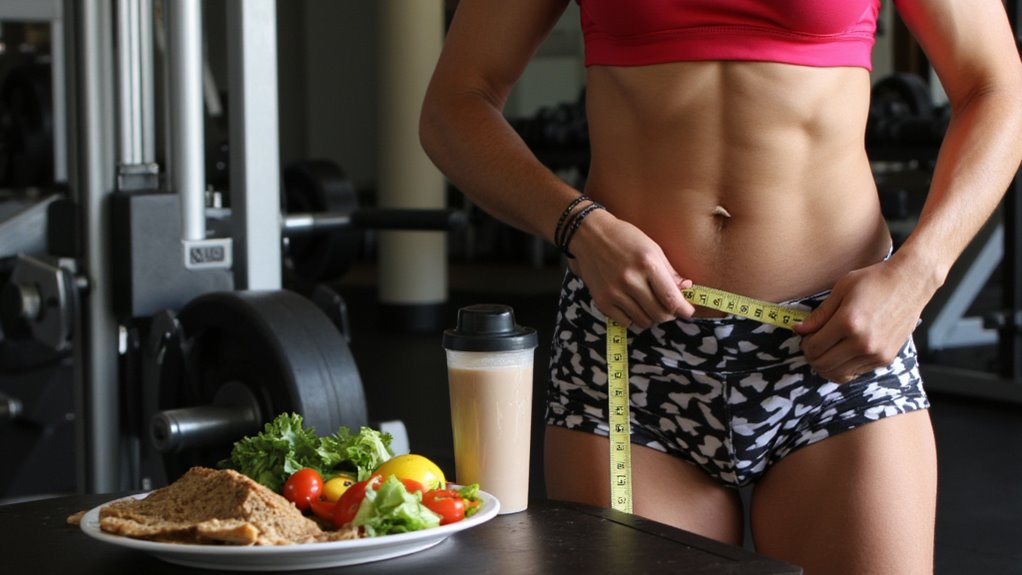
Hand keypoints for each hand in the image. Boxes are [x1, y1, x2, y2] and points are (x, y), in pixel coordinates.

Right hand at [567, 209, 694, 328]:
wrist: (589, 235)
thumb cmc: (624, 238)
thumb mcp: (652, 248)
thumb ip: (669, 271)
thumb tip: (687, 288)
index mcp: (647, 264)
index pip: (671, 298)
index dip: (683, 310)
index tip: (687, 312)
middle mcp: (630, 280)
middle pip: (659, 314)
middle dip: (669, 315)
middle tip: (669, 309)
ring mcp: (614, 292)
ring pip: (643, 321)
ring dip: (651, 318)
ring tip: (651, 306)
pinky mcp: (602, 301)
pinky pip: (625, 322)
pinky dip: (634, 319)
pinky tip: (634, 307)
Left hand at [793, 259, 928, 382]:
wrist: (911, 282)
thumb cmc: (874, 280)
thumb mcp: (841, 289)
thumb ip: (819, 314)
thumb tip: (798, 330)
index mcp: (848, 323)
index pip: (813, 348)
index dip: (804, 344)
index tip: (806, 336)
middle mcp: (862, 342)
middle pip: (823, 364)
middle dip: (812, 356)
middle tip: (814, 344)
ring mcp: (876, 353)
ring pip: (838, 373)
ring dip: (827, 364)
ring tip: (828, 348)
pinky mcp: (886, 358)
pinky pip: (856, 372)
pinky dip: (845, 365)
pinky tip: (844, 351)